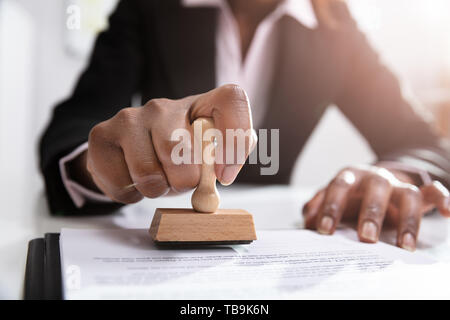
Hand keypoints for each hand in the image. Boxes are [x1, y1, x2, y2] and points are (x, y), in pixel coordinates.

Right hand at [79, 85, 253, 203]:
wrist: (129, 156)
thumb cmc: (176, 158)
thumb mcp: (206, 158)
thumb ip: (225, 161)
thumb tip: (224, 174)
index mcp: (200, 106)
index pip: (232, 100)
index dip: (235, 137)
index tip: (225, 175)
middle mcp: (164, 105)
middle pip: (180, 151)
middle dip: (183, 181)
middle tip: (178, 180)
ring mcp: (130, 117)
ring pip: (148, 173)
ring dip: (155, 189)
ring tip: (155, 179)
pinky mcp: (101, 135)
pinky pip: (122, 184)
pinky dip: (131, 195)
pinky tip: (132, 179)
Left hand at [302, 165, 449, 250]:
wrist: (371, 184)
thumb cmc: (348, 198)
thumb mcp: (330, 201)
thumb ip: (317, 209)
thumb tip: (307, 220)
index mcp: (349, 177)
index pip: (339, 187)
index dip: (331, 206)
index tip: (325, 230)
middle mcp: (374, 178)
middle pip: (375, 188)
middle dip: (371, 213)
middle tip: (366, 238)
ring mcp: (397, 184)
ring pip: (408, 194)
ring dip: (408, 220)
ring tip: (404, 246)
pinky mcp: (417, 192)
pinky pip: (434, 191)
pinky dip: (443, 199)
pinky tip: (448, 213)